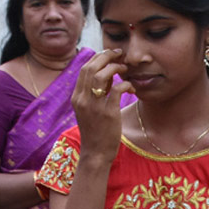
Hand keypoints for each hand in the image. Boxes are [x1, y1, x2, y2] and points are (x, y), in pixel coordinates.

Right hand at [71, 49, 132, 163]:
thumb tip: (106, 74)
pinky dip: (126, 84)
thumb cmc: (95, 131)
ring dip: (116, 68)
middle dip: (107, 57)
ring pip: (103, 75)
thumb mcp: (88, 110)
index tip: (110, 55)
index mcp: (77, 97)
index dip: (98, 58)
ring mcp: (95, 106)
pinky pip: (118, 89)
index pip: (85, 69)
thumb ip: (93, 92)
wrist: (95, 153)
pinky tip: (131, 88)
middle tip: (120, 55)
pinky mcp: (108, 114)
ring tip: (125, 70)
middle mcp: (83, 99)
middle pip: (92, 68)